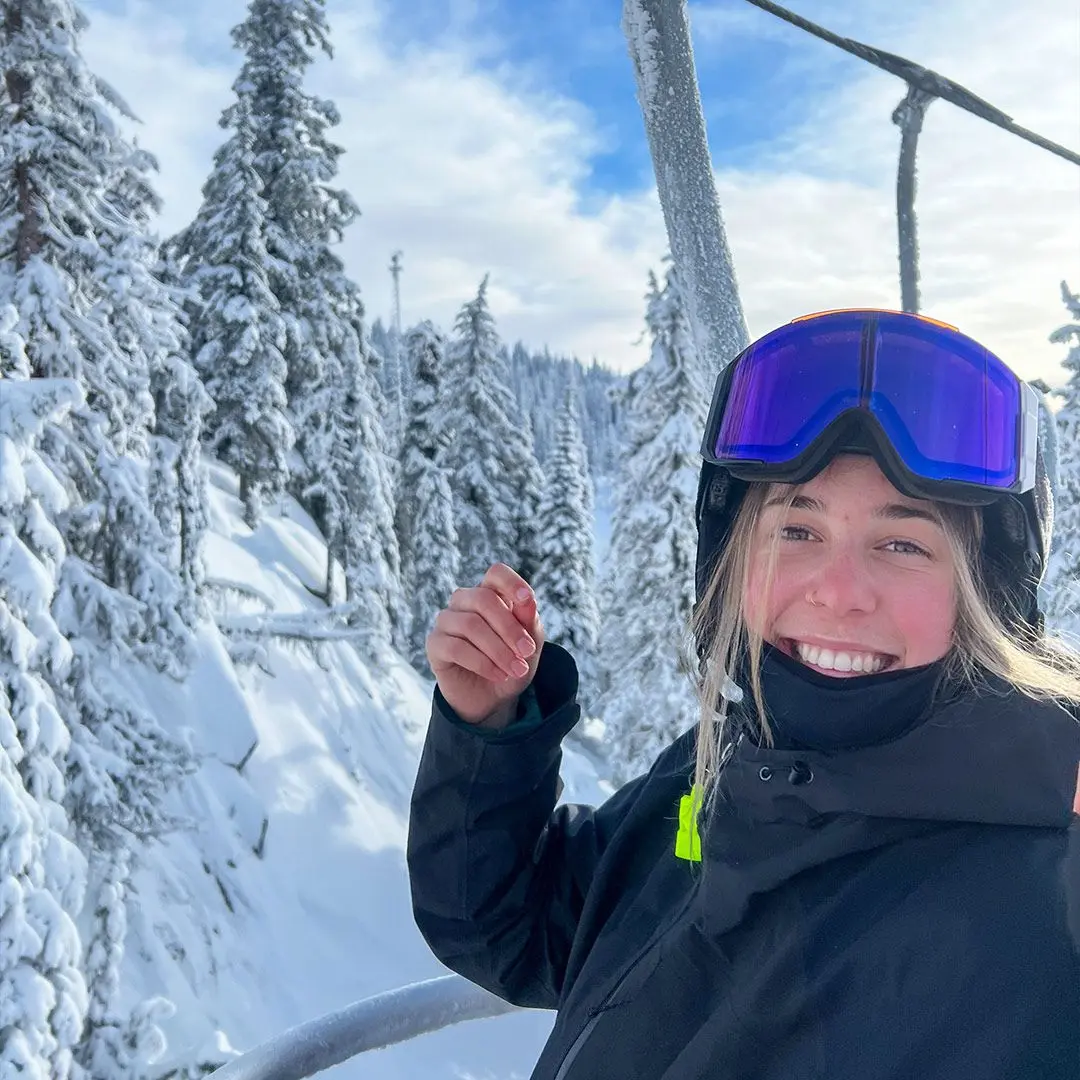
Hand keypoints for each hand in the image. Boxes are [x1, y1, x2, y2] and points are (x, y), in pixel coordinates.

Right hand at [426, 563, 544, 725]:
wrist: (493, 698)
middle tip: (526, 652)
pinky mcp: (435, 644)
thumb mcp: (529, 645)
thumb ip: (529, 622)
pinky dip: (482, 663)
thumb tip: (527, 600)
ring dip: (498, 650)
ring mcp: (446, 621)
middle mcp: (464, 602)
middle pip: (483, 599)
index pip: (495, 573)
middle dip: (509, 627)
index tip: (526, 600)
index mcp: (490, 594)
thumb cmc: (511, 663)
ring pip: (470, 624)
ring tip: (515, 669)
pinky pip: (456, 647)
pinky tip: (498, 675)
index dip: (511, 582)